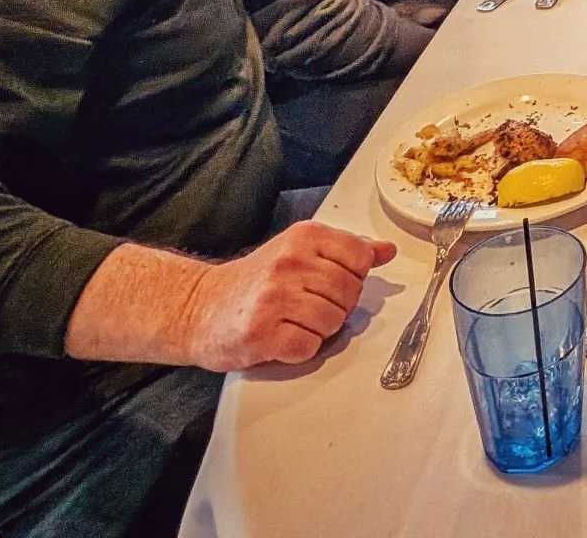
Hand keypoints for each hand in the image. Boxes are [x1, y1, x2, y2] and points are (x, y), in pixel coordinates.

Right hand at [178, 222, 396, 371]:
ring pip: (334, 321)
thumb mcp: (300, 251)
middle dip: (337, 306)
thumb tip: (386, 251)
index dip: (354, 277)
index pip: (360, 257)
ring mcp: (274, 298)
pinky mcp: (262, 333)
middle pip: (350, 293)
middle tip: (308, 306)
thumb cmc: (255, 281)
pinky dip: (301, 349)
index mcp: (304, 236)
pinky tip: (283, 337)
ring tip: (294, 320)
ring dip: (319, 329)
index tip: (333, 282)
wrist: (199, 307)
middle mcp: (289, 262)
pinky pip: (309, 347)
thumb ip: (346, 251)